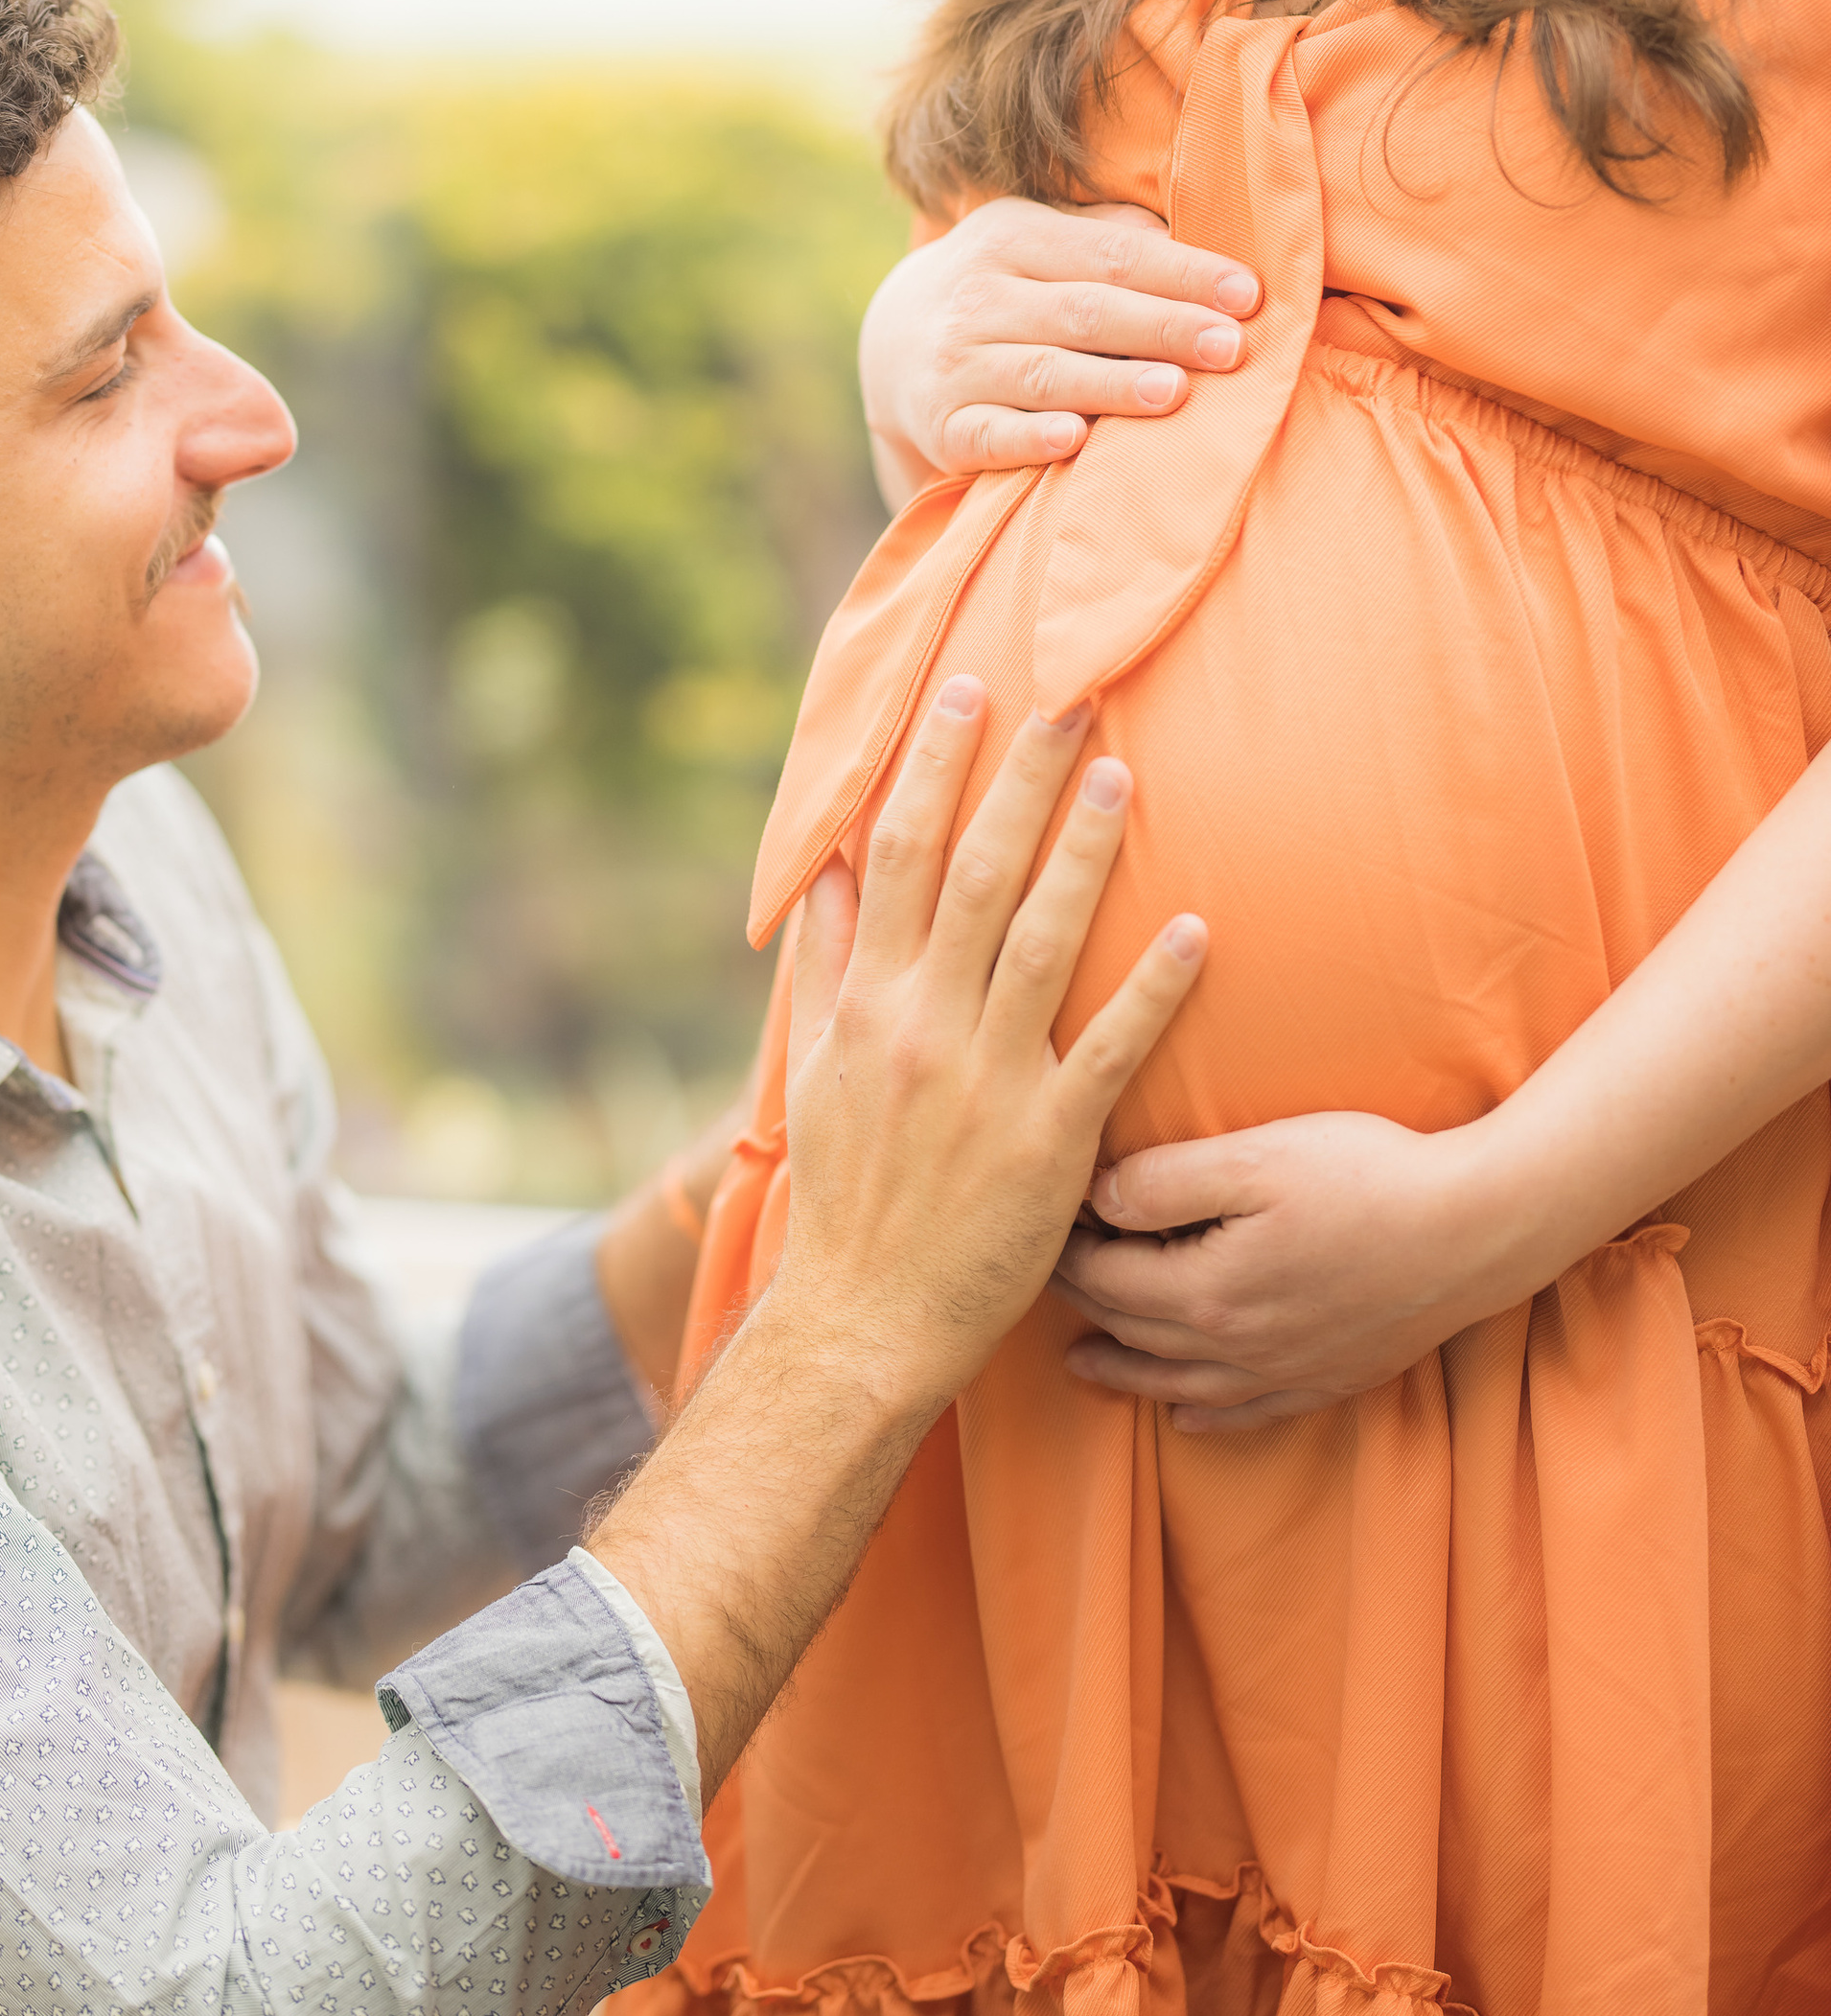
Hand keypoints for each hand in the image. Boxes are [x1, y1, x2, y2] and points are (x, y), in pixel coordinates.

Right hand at [587, 680, 1203, 1798]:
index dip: (932, 766)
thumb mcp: (818, 1072)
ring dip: (1087, 850)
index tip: (966, 691)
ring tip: (1129, 774)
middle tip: (1072, 694)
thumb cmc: (845, 1198)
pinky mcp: (1051, 1140)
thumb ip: (828, 966)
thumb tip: (823, 872)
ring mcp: (988, 1079)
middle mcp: (925, 1023)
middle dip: (1023, 776)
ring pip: (1045, 938)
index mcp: (869, 1001)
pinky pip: (1112, 1047)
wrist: (858, 1324)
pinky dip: (1154, 985)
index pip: (901, 855)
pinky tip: (1198, 927)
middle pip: (978, 871)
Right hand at [859, 198, 1262, 508]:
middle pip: (1085, 311)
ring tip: (1175, 392)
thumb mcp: (1043, 240)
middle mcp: (978, 297)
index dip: (1182, 273)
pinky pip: (990, 433)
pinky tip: (1075, 438)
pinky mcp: (944, 427)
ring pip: (1043, 372)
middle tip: (1231, 347)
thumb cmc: (1009, 287)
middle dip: (1162, 327)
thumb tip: (1207, 240)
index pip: (1112, 254)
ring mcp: (955, 364)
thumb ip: (1115, 237)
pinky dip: (1031, 437)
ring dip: (1111, 383)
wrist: (893, 344)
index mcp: (1013, 236)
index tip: (1248, 294)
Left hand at [1050, 1107, 1525, 1427]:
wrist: (1477, 1230)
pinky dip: (1207, 1417)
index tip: (1038, 1222)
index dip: (1062, 1249)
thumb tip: (1096, 1198)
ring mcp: (1284, 1372)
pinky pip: (1249, 1414)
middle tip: (1041, 1278)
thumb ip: (1164, 1180)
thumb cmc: (1366, 1177)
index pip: (1103, 1277)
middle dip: (1079, 1303)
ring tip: (1082, 1364)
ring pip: (1179, 1386)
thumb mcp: (1254, 1158)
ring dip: (1124, 1372)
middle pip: (1132, 1330)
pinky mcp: (1330, 1379)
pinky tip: (1187, 1418)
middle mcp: (1235, 1348)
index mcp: (1204, 1291)